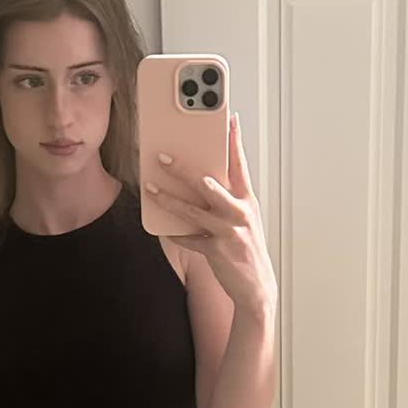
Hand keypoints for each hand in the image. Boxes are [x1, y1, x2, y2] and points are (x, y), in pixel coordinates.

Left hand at [145, 112, 276, 312]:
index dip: (234, 141)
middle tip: (163, 157)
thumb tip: (203, 183)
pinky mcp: (217, 250)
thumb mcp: (244, 220)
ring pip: (193, 210)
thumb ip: (226, 200)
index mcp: (247, 201)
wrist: (257, 287)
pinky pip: (190, 239)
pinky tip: (163, 229)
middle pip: (208, 183)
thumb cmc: (247, 250)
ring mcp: (229, 231)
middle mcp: (240, 212)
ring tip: (151, 189)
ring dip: (169, 199)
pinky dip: (175, 234)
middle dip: (183, 168)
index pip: (240, 164)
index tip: (229, 120)